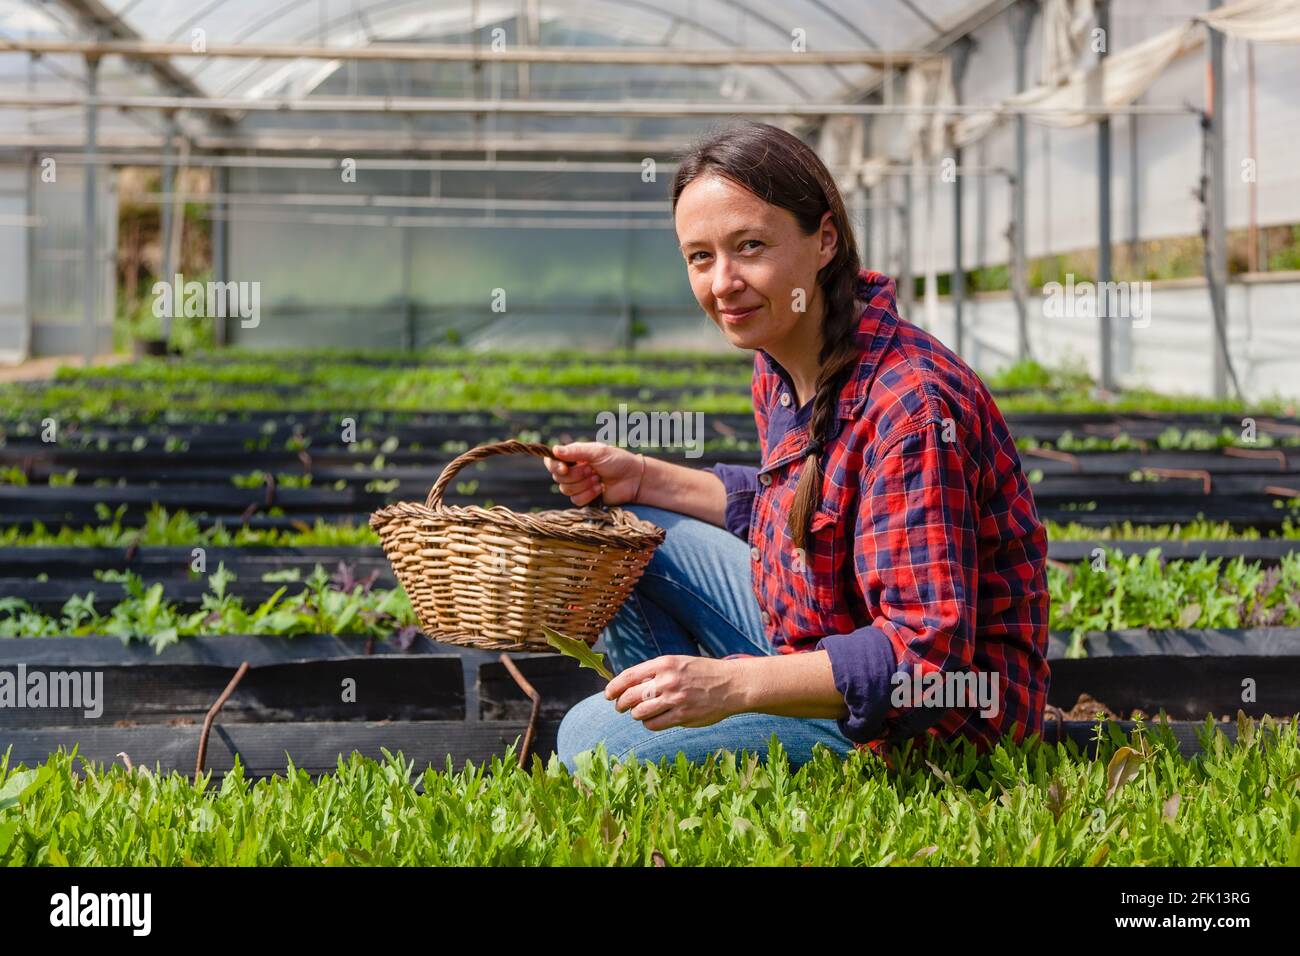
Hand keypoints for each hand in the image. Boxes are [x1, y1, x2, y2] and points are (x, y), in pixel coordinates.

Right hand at [543, 441, 644, 506]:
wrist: (634, 479)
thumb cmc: (617, 461)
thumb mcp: (597, 452)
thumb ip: (575, 451)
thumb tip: (555, 450)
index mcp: (573, 457)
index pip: (551, 462)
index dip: (554, 467)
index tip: (564, 468)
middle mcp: (573, 470)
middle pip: (558, 478)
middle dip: (577, 475)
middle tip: (593, 470)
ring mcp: (578, 485)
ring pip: (566, 490)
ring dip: (584, 484)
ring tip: (599, 478)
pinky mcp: (585, 498)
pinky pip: (576, 500)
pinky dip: (588, 494)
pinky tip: (600, 488)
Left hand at [604, 655, 746, 730]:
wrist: (731, 684)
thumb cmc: (702, 673)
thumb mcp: (678, 663)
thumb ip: (655, 672)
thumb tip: (627, 684)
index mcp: (664, 664)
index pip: (628, 676)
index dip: (613, 687)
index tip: (608, 694)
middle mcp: (667, 681)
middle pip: (630, 697)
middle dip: (621, 704)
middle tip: (620, 707)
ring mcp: (675, 699)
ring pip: (639, 713)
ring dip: (636, 715)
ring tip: (641, 713)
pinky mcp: (682, 716)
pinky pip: (654, 724)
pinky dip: (649, 723)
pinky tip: (654, 719)